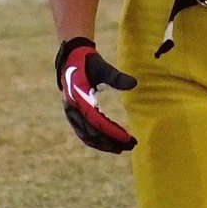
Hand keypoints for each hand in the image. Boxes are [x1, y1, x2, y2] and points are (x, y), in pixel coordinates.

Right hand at [55, 38, 137, 153]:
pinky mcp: (74, 115)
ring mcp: (72, 113)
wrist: (72, 58)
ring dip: (104, 144)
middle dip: (111, 142)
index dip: (112, 132)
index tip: (128, 139)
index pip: (97, 122)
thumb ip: (117, 77)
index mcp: (78, 99)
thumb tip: (135, 83)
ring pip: (87, 136)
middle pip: (92, 133)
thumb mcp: (103, 67)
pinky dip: (96, 140)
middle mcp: (73, 109)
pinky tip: (110, 143)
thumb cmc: (89, 62)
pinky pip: (84, 133)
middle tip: (131, 146)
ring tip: (122, 148)